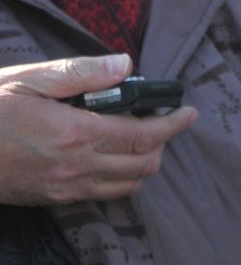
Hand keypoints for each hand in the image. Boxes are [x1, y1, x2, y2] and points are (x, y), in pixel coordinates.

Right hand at [0, 54, 195, 204]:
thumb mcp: (27, 80)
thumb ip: (79, 73)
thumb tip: (125, 65)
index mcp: (75, 133)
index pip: (145, 134)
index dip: (173, 124)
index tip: (188, 112)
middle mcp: (77, 166)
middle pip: (145, 164)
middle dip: (162, 143)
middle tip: (159, 120)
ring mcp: (67, 188)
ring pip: (129, 185)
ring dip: (143, 162)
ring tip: (137, 138)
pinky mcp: (55, 200)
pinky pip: (105, 194)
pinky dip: (120, 177)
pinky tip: (109, 156)